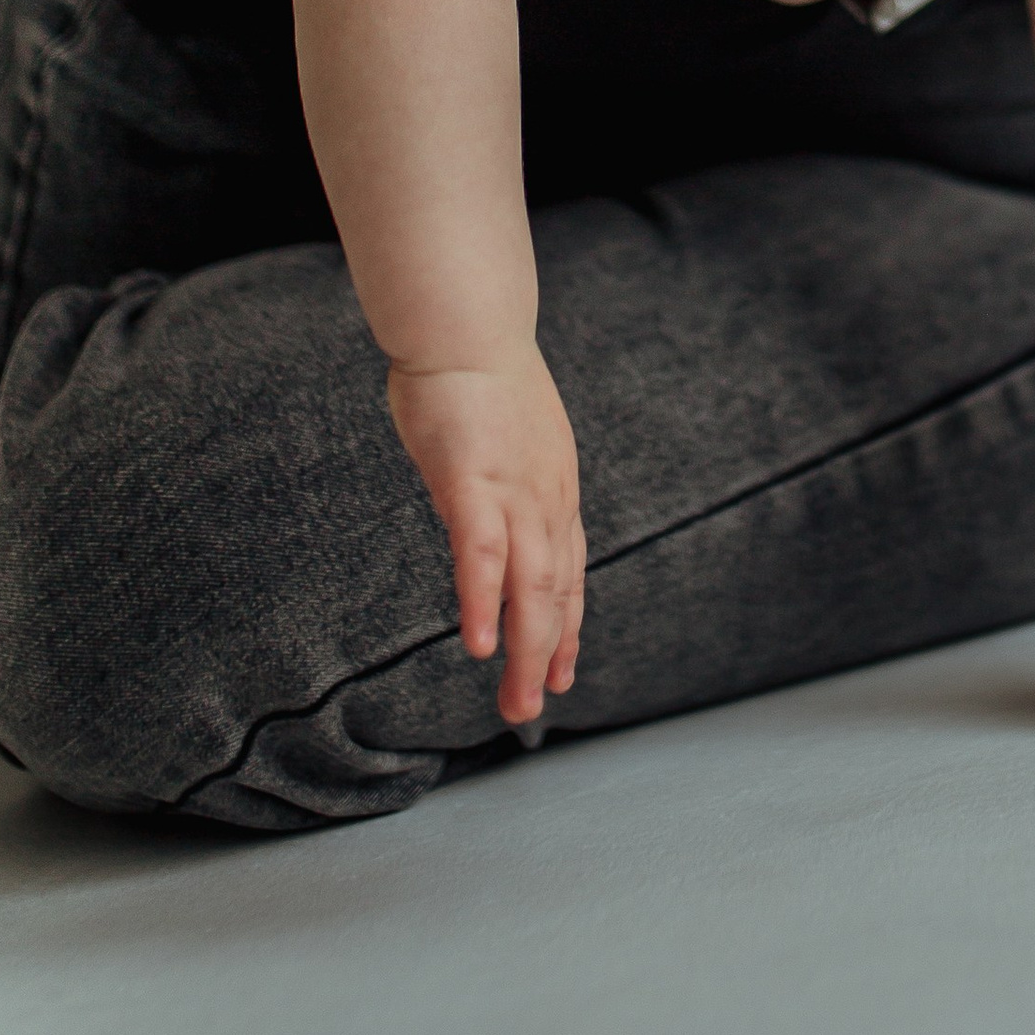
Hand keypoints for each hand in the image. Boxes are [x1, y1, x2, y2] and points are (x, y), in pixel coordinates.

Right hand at [387, 346, 585, 728]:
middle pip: (554, 593)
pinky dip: (484, 603)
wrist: (467, 325)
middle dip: (548, 657)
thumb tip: (489, 493)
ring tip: (518, 703)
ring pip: (529, 589)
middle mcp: (546, 500)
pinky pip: (483, 556)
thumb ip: (504, 476)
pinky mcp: (473, 486)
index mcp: (553, 489)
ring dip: (527, 652)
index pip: (567, 572)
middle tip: (531, 709)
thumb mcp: (507, 436)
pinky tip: (481, 646)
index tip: (564, 668)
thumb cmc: (476, 374)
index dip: (567, 625)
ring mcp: (515, 495)